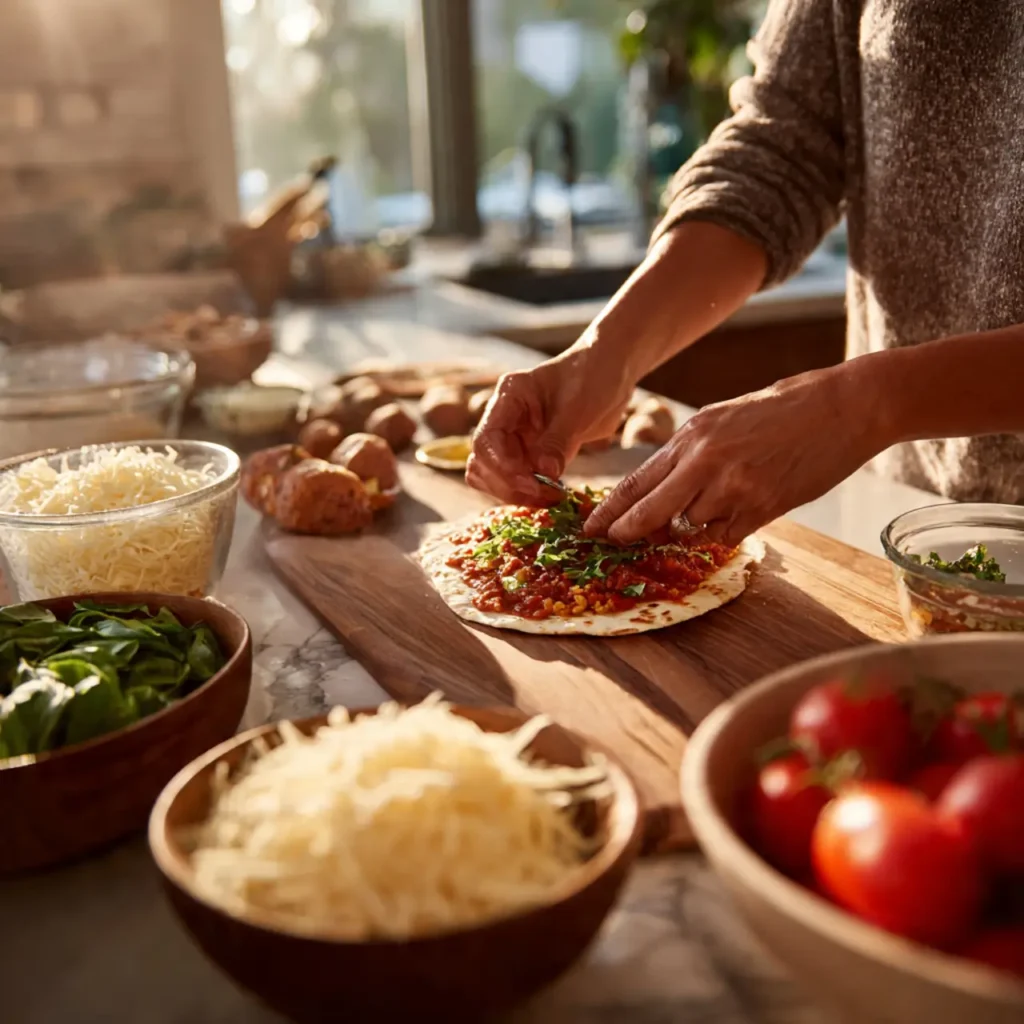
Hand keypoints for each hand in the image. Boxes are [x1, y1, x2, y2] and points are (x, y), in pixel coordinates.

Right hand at [467, 346, 631, 503]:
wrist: (611, 374)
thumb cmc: (594, 378)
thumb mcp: (578, 408)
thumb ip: (557, 441)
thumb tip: (544, 473)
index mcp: (508, 397)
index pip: (487, 438)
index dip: (503, 466)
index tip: (530, 483)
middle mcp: (505, 419)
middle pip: (484, 462)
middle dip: (509, 484)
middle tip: (544, 496)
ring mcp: (515, 438)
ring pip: (494, 476)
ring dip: (515, 493)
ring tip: (549, 498)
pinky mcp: (530, 454)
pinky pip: (517, 481)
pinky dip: (528, 494)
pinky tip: (551, 496)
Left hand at [584, 364, 886, 545]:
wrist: (845, 406)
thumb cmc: (786, 407)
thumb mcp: (725, 416)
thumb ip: (694, 451)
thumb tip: (666, 485)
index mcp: (694, 434)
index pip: (639, 480)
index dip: (612, 509)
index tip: (592, 526)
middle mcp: (707, 461)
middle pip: (652, 512)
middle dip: (628, 531)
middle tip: (611, 543)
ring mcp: (735, 487)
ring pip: (691, 527)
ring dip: (688, 529)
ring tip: (705, 511)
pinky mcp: (764, 507)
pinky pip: (727, 536)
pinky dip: (722, 533)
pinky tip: (734, 515)